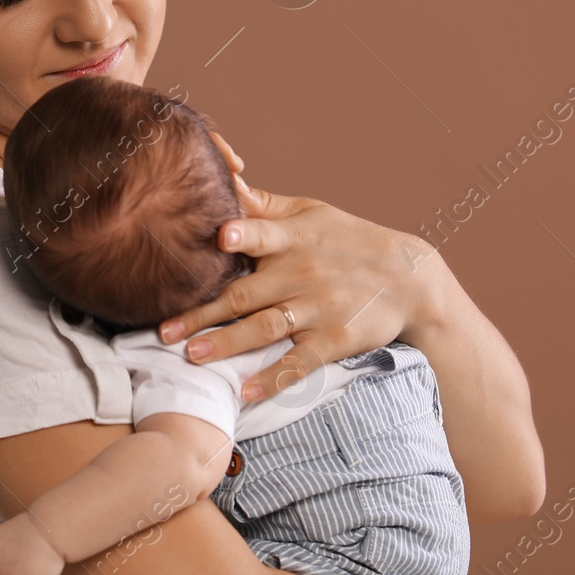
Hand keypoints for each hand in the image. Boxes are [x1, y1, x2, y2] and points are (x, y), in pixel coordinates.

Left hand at [161, 132, 447, 402]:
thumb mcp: (311, 213)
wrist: (410, 277)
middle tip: (164, 329)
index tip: (219, 238)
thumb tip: (219, 183)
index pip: (263, 234)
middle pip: (245, 294)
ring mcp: (319, 308)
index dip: (242, 235)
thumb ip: (262, 207)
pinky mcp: (334, 340)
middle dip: (202, 312)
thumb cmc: (348, 239)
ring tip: (192, 356)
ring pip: (266, 328)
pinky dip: (275, 378)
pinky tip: (247, 392)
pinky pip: (300, 362)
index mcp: (294, 238)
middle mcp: (303, 273)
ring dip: (227, 344)